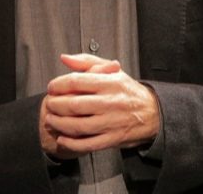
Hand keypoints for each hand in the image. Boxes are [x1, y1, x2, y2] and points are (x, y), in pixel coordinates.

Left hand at [39, 53, 159, 155]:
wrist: (153, 113)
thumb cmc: (128, 91)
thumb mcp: (112, 70)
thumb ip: (87, 62)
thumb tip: (64, 58)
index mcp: (109, 83)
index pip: (76, 81)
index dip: (58, 85)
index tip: (51, 88)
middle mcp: (110, 102)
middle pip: (74, 104)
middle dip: (55, 105)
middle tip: (49, 104)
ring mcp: (111, 122)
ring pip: (78, 125)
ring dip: (59, 124)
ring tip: (51, 119)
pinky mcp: (113, 139)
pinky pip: (88, 143)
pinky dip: (72, 143)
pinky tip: (62, 138)